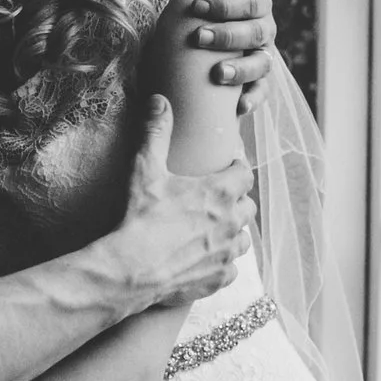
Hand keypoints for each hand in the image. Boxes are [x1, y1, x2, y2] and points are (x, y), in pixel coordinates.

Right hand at [110, 97, 256, 308]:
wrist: (132, 270)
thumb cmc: (140, 218)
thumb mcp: (146, 169)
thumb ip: (156, 132)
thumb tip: (159, 101)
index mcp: (219, 193)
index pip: (244, 174)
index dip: (237, 168)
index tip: (229, 166)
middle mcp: (231, 222)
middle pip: (248, 206)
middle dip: (237, 201)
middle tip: (218, 199)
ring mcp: (227, 253)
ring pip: (245, 239)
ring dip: (234, 232)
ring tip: (216, 230)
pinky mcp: (219, 279)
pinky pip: (232, 269)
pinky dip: (224, 263)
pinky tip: (208, 259)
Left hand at [185, 0, 277, 112]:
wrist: (211, 34)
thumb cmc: (210, 7)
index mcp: (257, 3)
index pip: (249, 2)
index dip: (226, 4)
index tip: (197, 6)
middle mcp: (265, 30)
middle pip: (255, 33)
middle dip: (227, 36)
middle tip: (198, 37)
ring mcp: (264, 58)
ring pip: (261, 65)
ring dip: (240, 70)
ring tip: (217, 74)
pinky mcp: (258, 83)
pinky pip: (261, 93)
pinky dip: (252, 100)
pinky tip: (238, 107)